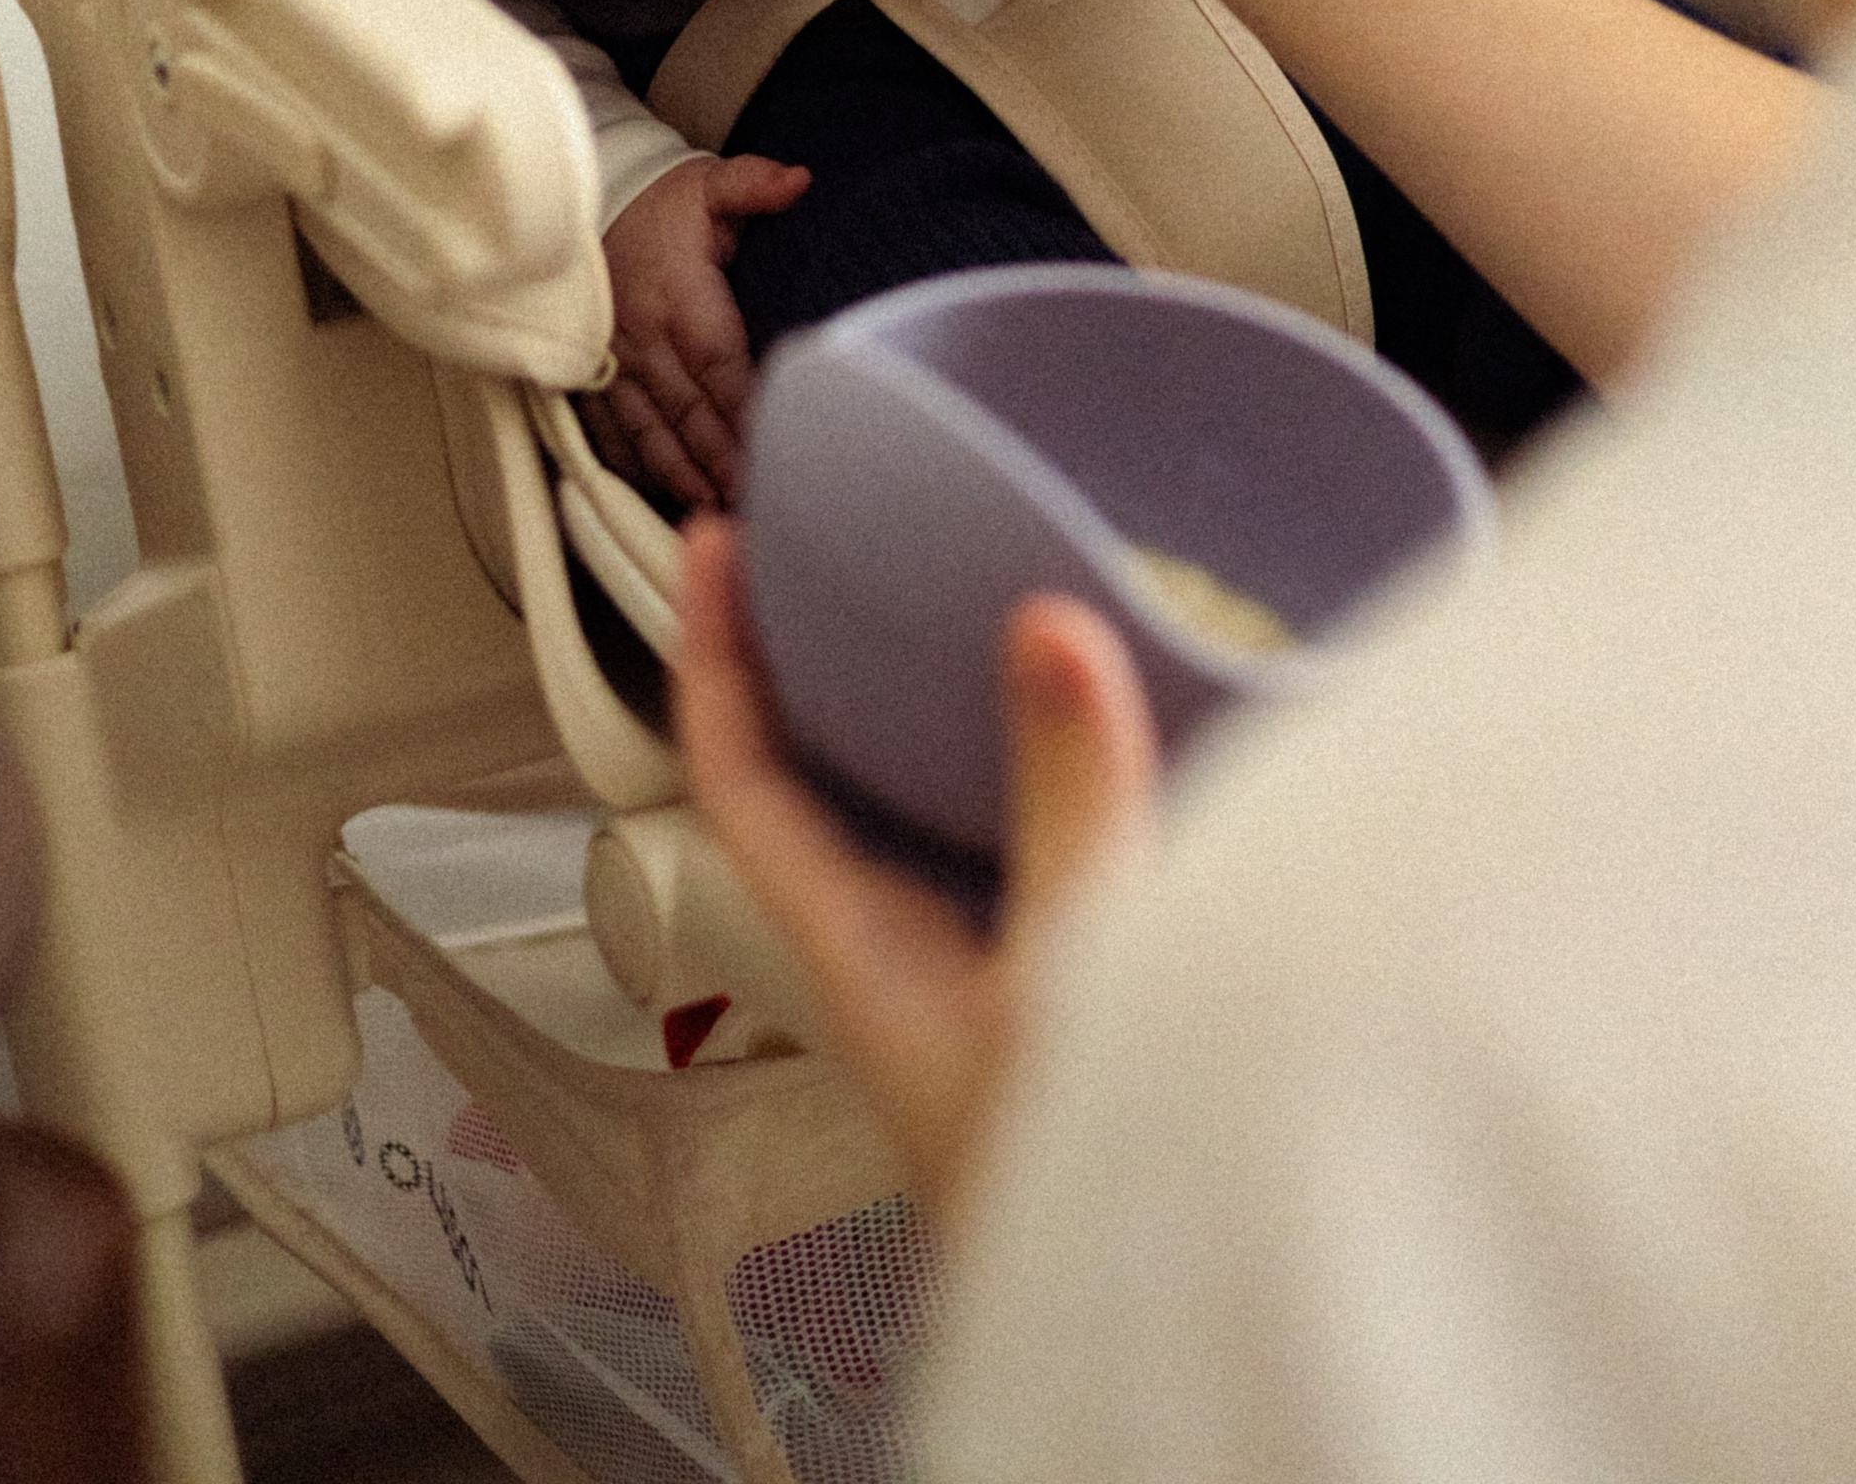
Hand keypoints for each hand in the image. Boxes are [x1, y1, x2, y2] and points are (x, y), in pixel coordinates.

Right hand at [584, 154, 807, 511]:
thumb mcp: (708, 183)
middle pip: (686, 407)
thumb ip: (753, 182)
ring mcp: (611, 358)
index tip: (772, 440)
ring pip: (646, 428)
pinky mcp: (591, 371)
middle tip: (750, 498)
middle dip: (718, 457)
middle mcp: (640, 333)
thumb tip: (799, 180)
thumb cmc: (660, 204)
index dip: (742, 404)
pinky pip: (606, 427)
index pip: (717, 359)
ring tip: (711, 506)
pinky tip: (656, 490)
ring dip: (678, 472)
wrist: (591, 204)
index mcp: (677, 292)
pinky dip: (631, 463)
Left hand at [676, 518, 1158, 1215]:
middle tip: (836, 538)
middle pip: (819, 776)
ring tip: (954, 592)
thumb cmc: (1073, 1192)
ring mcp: (969, 974)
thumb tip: (1044, 633)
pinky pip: (1007, 842)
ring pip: (912, 810)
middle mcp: (897, 953)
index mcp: (858, 949)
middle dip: (820, 652)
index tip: (713, 545)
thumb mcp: (1070, 975)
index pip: (740, 777)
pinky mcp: (1045, 988)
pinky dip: (1028, 763)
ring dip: (923, 705)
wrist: (1143, 1318)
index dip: (713, 653)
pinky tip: (1096, 724)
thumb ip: (1066, 803)